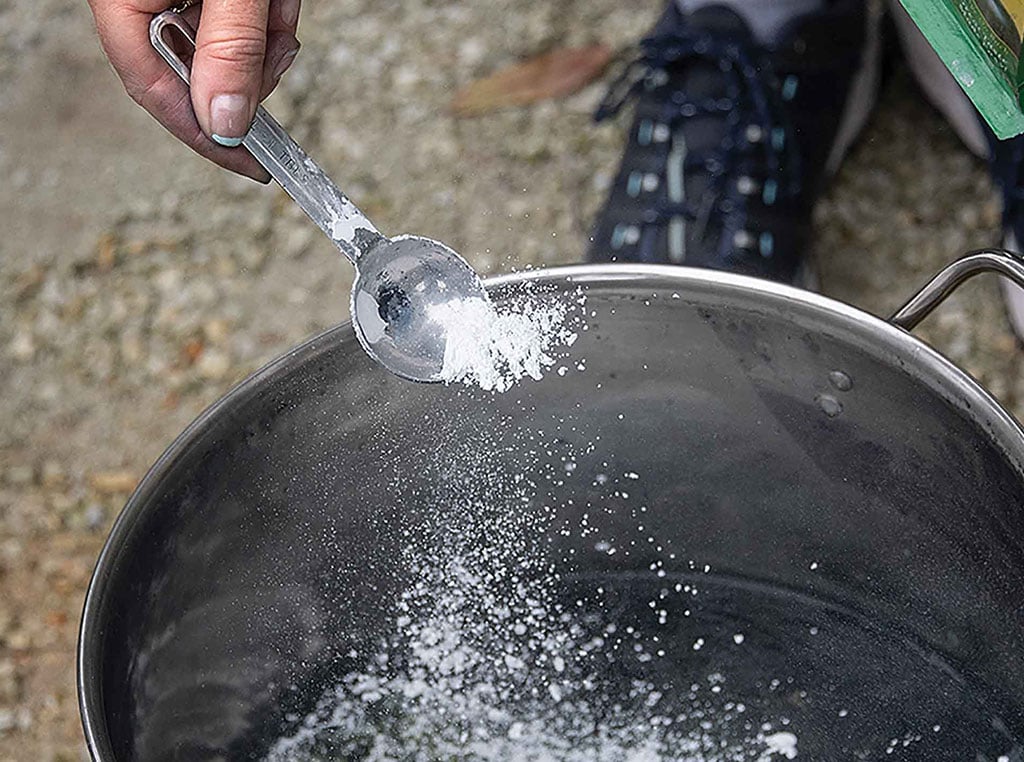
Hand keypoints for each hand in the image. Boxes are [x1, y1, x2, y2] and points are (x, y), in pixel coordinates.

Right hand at [88, 0, 300, 181]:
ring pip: (228, 50)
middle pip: (198, 73)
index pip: (153, 90)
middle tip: (276, 38)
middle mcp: (141, 2)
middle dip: (251, 64)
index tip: (253, 165)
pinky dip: (267, 14)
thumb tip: (225, 123)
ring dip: (266, 35)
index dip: (206, 134)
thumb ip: (228, 48)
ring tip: (274, 2)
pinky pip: (239, 24)